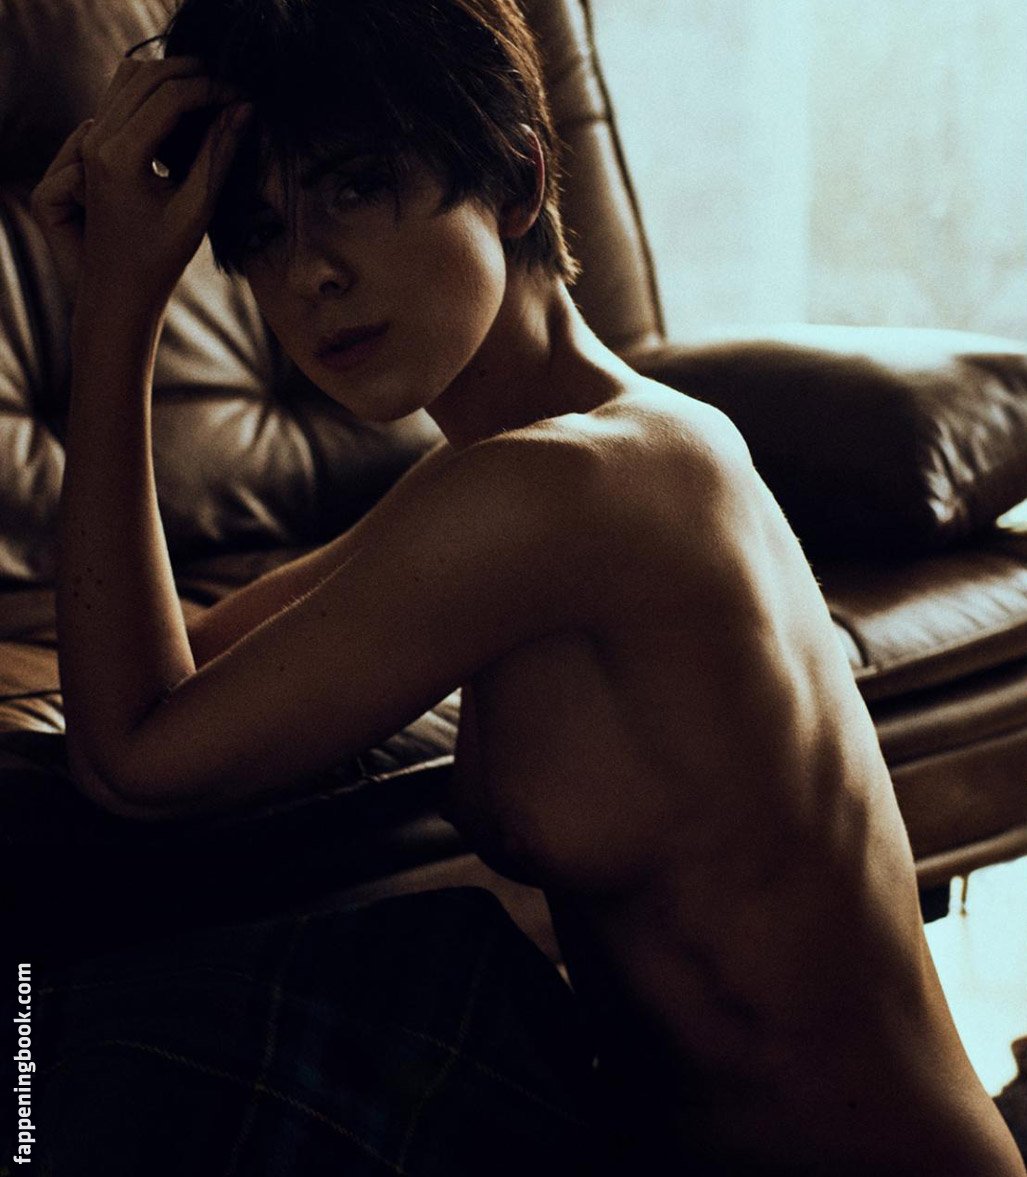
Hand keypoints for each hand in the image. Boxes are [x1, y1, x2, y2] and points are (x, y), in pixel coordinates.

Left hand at [31, 56, 249, 315]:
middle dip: (192, 74)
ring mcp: (92, 138)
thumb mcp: (197, 208)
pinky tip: (185, 111)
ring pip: (130, 76)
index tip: (243, 98)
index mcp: (121, 157)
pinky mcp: (95, 142)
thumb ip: (219, 154)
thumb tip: (244, 108)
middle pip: (147, 75)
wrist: (118, 285)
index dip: (211, 89)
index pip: (170, 97)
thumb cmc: (160, 258)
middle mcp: (99, 139)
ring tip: (210, 95)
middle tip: (231, 90)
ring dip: (171, 76)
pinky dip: (154, 90)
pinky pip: (121, 94)